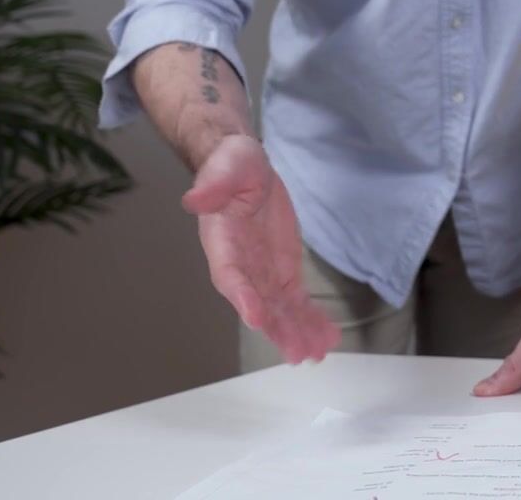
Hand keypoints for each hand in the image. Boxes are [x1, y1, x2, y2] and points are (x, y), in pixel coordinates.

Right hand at [182, 133, 339, 364]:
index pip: (230, 275)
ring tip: (316, 354)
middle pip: (258, 303)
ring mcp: (263, 273)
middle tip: (297, 353)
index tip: (257, 318)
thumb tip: (194, 199)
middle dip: (277, 329)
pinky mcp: (283, 271)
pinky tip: (326, 337)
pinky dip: (310, 318)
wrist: (247, 169)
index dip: (242, 297)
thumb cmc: (232, 166)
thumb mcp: (226, 167)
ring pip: (280, 309)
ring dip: (297, 332)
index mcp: (223, 244)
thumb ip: (213, 185)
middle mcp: (241, 266)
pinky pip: (296, 300)